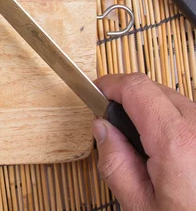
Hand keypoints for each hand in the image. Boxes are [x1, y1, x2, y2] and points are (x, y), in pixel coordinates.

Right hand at [93, 73, 195, 210]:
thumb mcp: (139, 204)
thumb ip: (114, 162)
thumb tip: (102, 128)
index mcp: (176, 141)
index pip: (137, 88)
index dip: (111, 84)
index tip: (97, 92)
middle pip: (155, 90)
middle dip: (130, 101)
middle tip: (115, 128)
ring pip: (176, 102)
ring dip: (155, 113)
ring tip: (147, 148)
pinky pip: (192, 117)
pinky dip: (175, 125)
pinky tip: (171, 154)